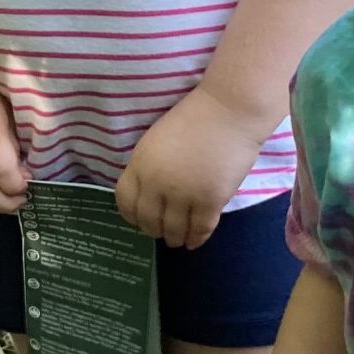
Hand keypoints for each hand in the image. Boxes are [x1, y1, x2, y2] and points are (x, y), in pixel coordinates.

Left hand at [116, 87, 273, 248]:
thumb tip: (148, 194)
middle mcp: (156, 183)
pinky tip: (194, 242)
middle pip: (148, 220)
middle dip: (154, 230)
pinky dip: (196, 239)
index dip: (131, 216)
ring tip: (177, 240)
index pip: (125, 202)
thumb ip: (149, 167)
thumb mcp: (156, 140)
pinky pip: (199, 229)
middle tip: (161, 233)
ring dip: (174, 239)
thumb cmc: (195, 118)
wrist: (228, 111)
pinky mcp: (209, 200)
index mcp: (140, 164)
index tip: (139, 221)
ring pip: (173, 230)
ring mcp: (183, 194)